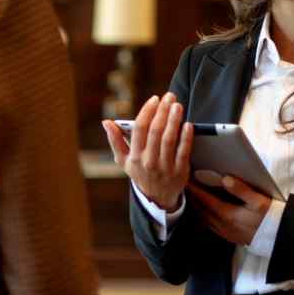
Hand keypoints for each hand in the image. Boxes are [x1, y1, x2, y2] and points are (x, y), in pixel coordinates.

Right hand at [102, 93, 193, 210]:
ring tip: (177, 106)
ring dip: (174, 120)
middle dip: (163, 111)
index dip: (147, 111)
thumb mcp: (124, 160)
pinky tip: (187, 124)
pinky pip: (183, 151)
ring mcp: (164, 167)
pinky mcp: (179, 172)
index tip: (155, 99)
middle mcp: (148, 162)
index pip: (139, 129)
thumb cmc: (141, 172)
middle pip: (155, 131)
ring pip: (169, 139)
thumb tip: (106, 122)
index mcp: (134, 156)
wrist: (158, 198)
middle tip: (169, 96)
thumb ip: (115, 141)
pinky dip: (186, 137)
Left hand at [186, 176, 272, 245]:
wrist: (277, 237)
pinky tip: (202, 210)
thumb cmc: (270, 217)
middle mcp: (222, 224)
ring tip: (190, 195)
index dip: (194, 189)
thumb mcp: (259, 201)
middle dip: (191, 196)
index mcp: (228, 214)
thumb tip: (226, 179)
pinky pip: (208, 224)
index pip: (205, 199)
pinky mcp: (227, 235)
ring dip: (195, 206)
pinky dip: (202, 215)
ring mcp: (223, 231)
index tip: (186, 179)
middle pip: (200, 208)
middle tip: (184, 184)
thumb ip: (242, 190)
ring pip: (202, 217)